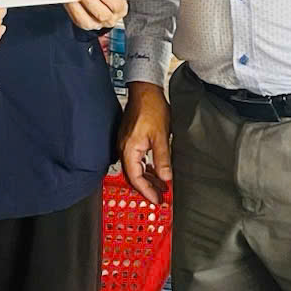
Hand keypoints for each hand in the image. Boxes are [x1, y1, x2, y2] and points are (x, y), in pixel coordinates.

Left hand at [63, 0, 126, 30]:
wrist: (104, 3)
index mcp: (121, 8)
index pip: (115, 4)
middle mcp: (110, 19)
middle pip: (101, 14)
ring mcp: (98, 25)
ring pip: (87, 21)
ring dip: (77, 6)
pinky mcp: (85, 25)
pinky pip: (77, 20)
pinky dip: (71, 9)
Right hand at [118, 82, 170, 203]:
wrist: (145, 90)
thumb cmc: (151, 108)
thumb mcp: (161, 136)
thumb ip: (162, 159)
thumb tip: (166, 178)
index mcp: (129, 149)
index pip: (136, 178)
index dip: (147, 191)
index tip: (157, 200)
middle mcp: (124, 148)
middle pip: (133, 176)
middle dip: (147, 188)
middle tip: (160, 197)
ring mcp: (126, 144)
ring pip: (135, 168)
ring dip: (148, 178)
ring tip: (162, 186)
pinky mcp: (129, 139)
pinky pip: (136, 159)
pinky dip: (146, 167)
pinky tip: (156, 170)